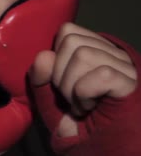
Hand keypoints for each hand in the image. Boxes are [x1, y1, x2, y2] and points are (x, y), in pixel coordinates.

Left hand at [29, 22, 137, 136]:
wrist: (100, 151)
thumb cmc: (79, 125)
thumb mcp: (51, 100)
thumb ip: (41, 78)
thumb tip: (44, 56)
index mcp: (96, 51)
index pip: (67, 31)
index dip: (55, 57)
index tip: (61, 83)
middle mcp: (113, 54)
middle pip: (71, 41)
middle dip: (60, 74)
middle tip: (71, 97)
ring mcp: (126, 67)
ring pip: (83, 54)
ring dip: (72, 87)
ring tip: (81, 104)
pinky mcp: (132, 83)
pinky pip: (100, 74)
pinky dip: (86, 93)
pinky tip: (91, 107)